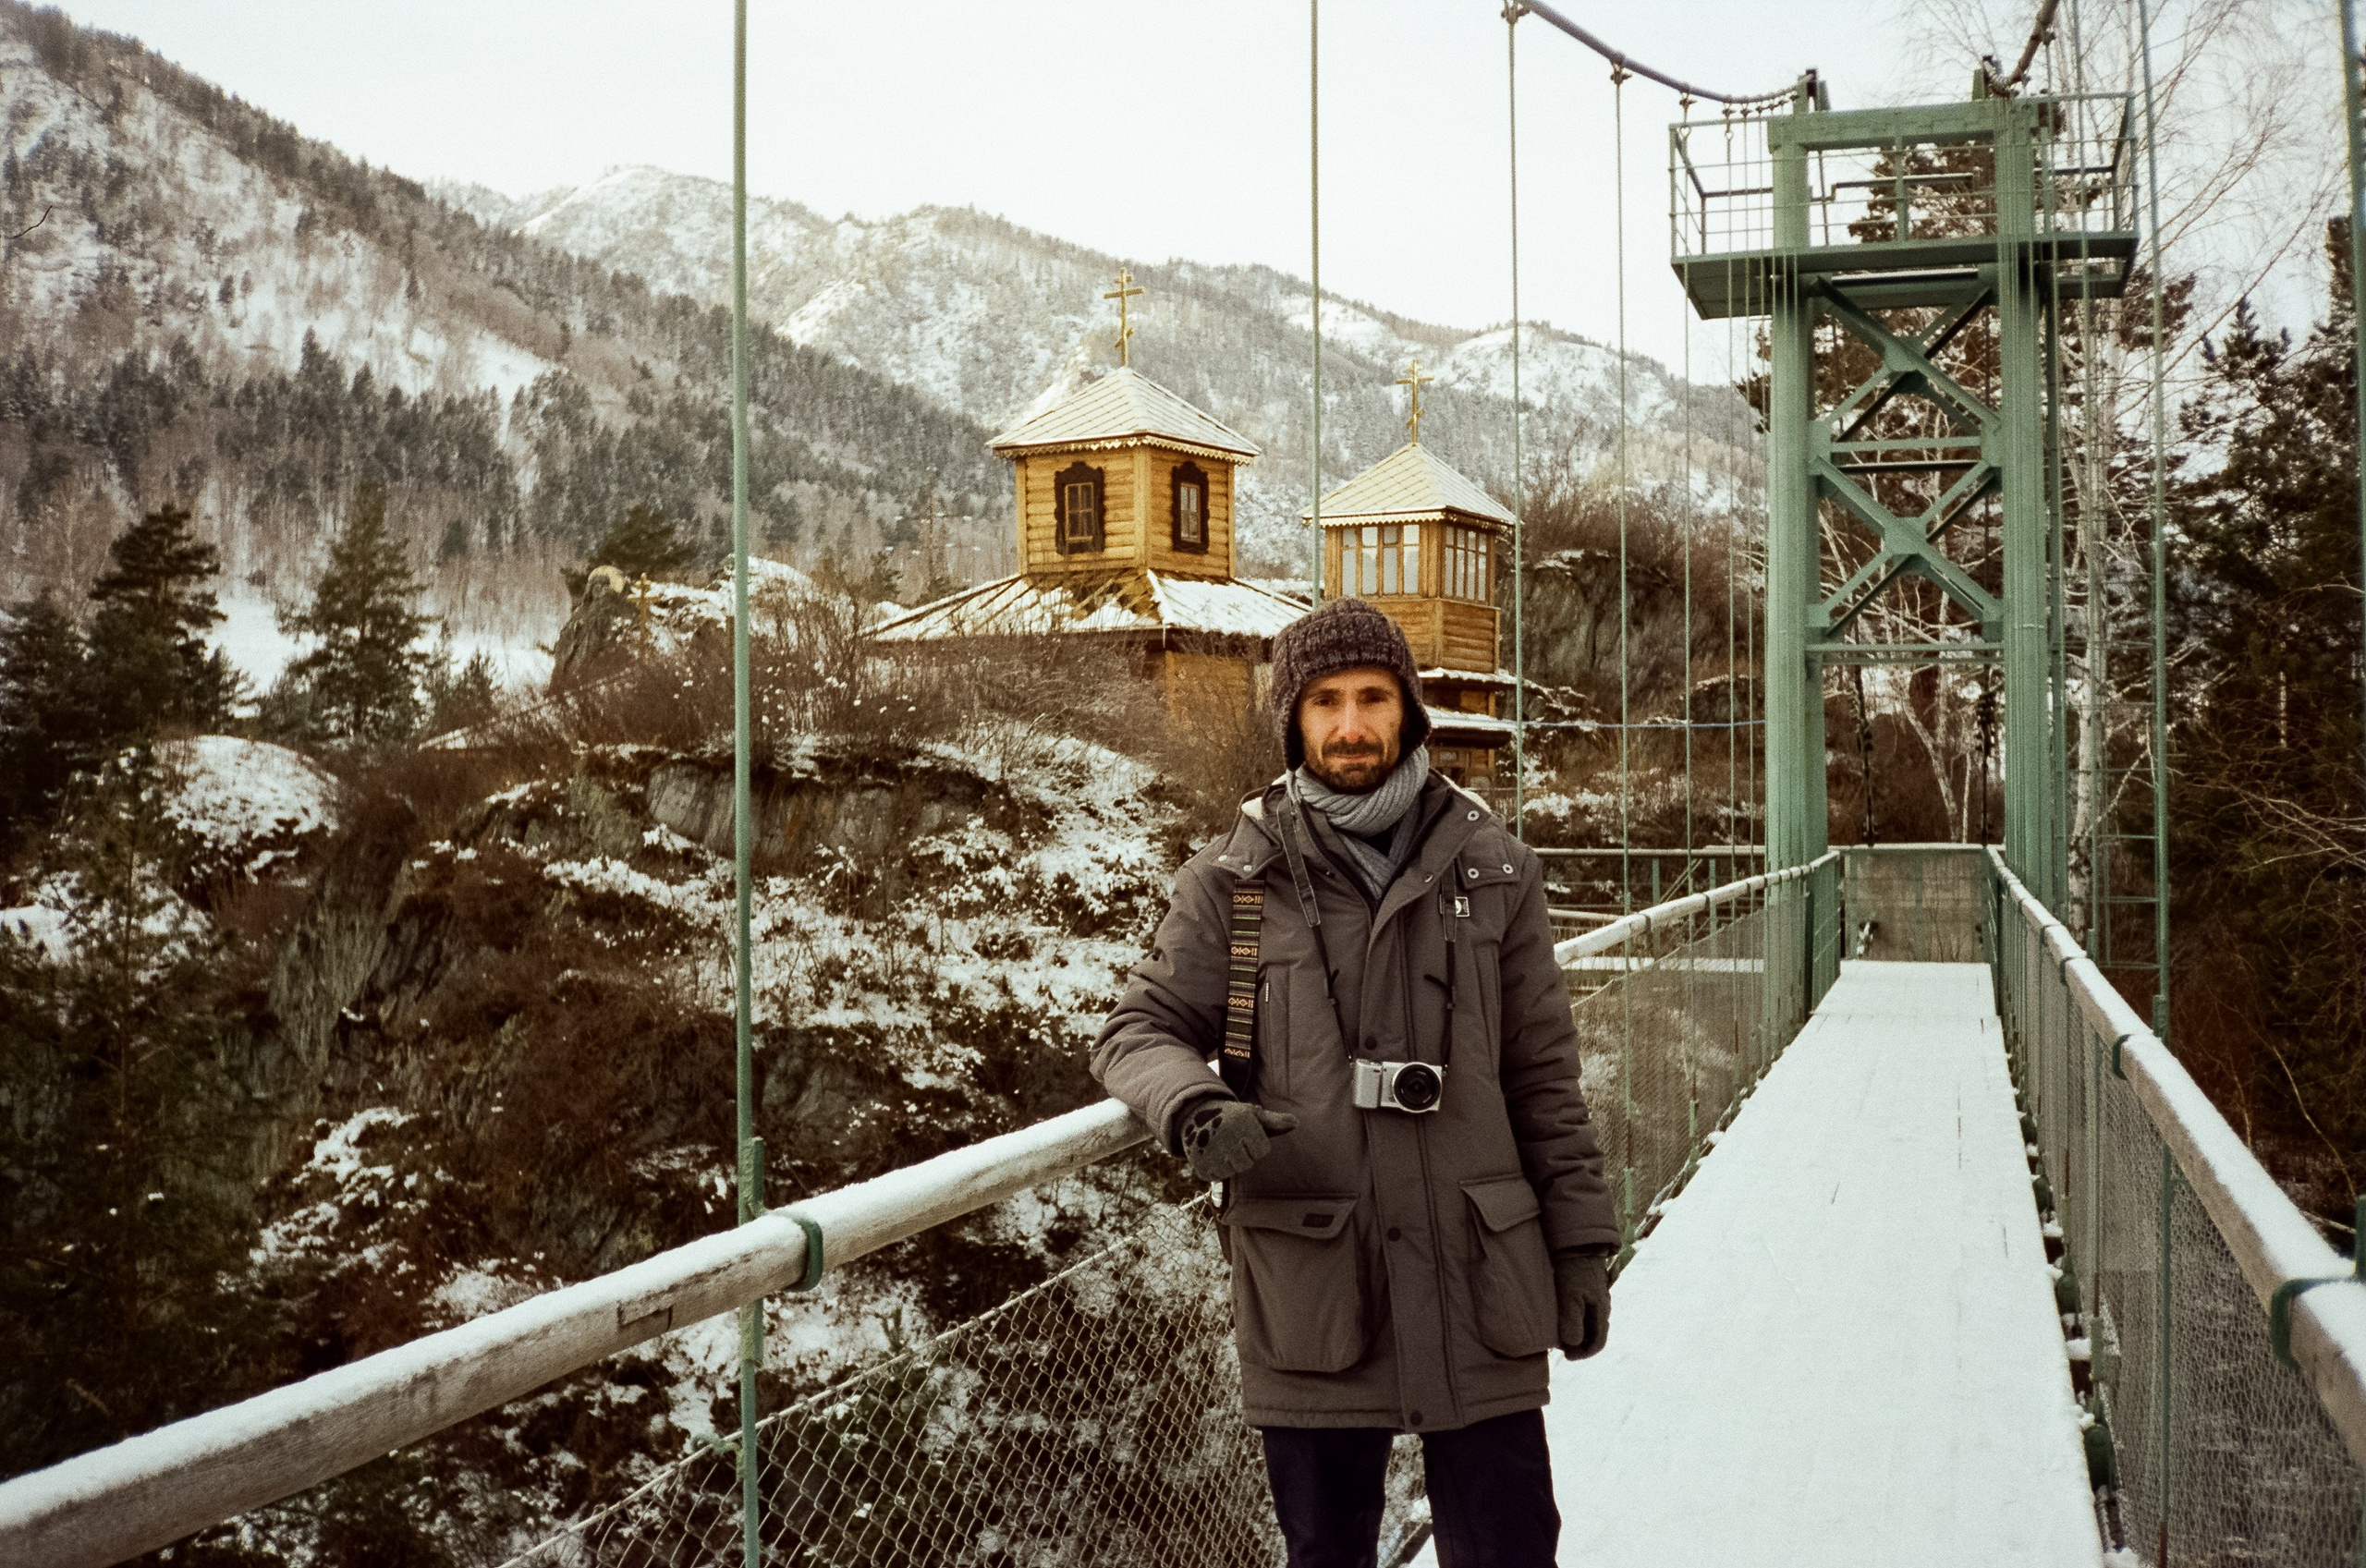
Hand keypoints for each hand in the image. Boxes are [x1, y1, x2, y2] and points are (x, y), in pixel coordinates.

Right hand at [1179, 1099, 1298, 1181]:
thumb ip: (1275, 1121)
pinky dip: (1214, 1169)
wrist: (1195, 1113)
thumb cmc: (1232, 1116)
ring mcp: (1210, 1150)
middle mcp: (1226, 1137)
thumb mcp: (1252, 1114)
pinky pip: (1215, 1177)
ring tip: (1220, 1147)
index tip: (1244, 1135)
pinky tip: (1210, 1154)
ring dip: (1229, 1163)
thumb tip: (1296, 1123)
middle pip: (1246, 1164)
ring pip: (1231, 1171)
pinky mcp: (1198, 1162)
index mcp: (1243, 1123)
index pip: (1261, 1151)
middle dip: (1242, 1155)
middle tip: (1231, 1142)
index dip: (1255, 1144)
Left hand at [1554, 1253, 1610, 1358]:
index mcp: (1601, 1311)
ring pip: (1589, 1325)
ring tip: (1559, 1335)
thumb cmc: (1572, 1272)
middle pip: (1594, 1336)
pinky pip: (1584, 1313)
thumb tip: (1573, 1344)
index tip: (1567, 1357)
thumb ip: (1572, 1322)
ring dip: (1576, 1334)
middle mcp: (1602, 1307)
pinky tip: (1561, 1320)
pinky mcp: (1587, 1291)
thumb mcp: (1570, 1298)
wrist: (1575, 1246)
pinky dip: (1574, 1322)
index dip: (1583, 1354)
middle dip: (1578, 1345)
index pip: (1598, 1343)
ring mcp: (1596, 1299)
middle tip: (1560, 1348)